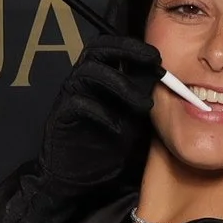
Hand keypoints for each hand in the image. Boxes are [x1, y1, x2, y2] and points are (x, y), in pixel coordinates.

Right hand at [37, 33, 163, 195]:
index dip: (132, 46)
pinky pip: (78, 103)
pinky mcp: (60, 116)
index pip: (110, 48)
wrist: (80, 176)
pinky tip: (119, 126)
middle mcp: (81, 80)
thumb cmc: (106, 143)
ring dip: (122, 84)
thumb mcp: (131, 116)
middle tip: (152, 61)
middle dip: (126, 50)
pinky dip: (101, 111)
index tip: (158, 56)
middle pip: (96, 49)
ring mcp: (69, 96)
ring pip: (89, 73)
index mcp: (97, 77)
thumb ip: (141, 95)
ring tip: (146, 105)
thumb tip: (162, 74)